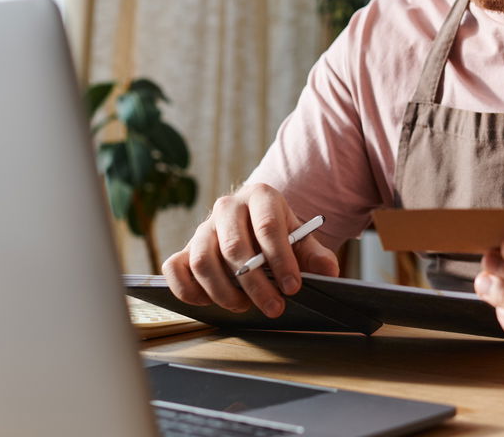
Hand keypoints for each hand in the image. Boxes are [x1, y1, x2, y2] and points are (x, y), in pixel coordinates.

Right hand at [161, 183, 338, 317]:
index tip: (293, 288)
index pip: (267, 226)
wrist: (256, 227)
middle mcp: (227, 207)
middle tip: (274, 307)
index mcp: (261, 197)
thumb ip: (316, 255)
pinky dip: (188, 290)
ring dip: (223, 291)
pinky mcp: (185, 248)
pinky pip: (174, 269)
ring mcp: (203, 227)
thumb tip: (328, 271)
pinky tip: (209, 302)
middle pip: (234, 247)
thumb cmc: (281, 236)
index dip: (280, 259)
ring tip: (244, 306)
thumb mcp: (302, 240)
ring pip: (202, 261)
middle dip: (255, 284)